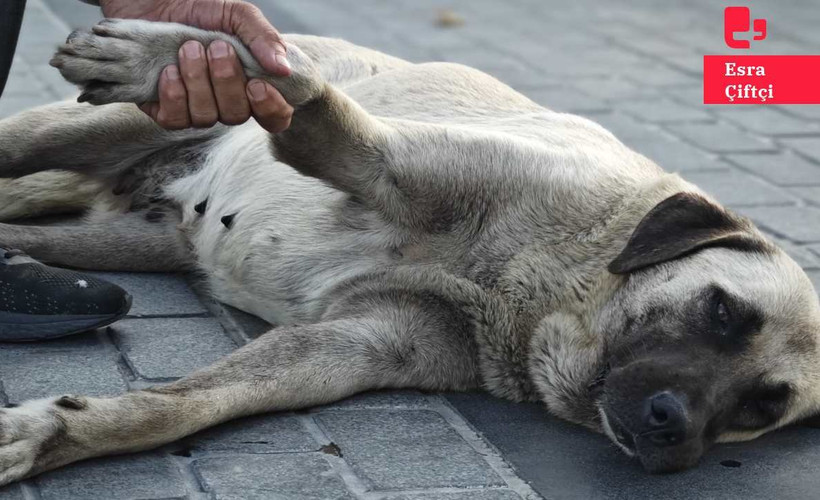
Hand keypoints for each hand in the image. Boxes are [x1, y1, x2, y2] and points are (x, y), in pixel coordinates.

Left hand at [99, 0, 292, 131]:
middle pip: (237, 115)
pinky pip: (175, 120)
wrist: (150, 1)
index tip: (257, 85)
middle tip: (216, 47)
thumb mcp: (236, 14)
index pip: (274, 117)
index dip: (271, 109)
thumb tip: (284, 69)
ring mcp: (194, 108)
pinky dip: (174, 94)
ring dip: (198, 81)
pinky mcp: (164, 110)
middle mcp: (225, 102)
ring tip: (188, 49)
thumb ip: (263, 38)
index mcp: (250, 83)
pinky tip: (168, 70)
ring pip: (206, 118)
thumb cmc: (198, 8)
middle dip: (226, 81)